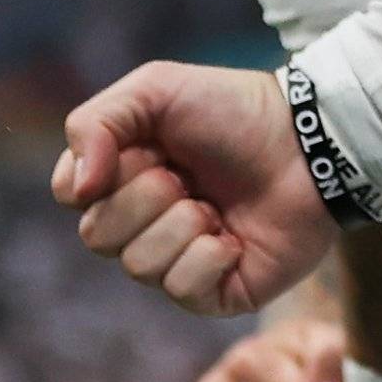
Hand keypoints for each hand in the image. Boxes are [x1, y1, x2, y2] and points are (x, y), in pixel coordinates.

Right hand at [52, 62, 334, 317]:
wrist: (310, 142)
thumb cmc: (235, 111)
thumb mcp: (156, 89)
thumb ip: (95, 122)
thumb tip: (78, 189)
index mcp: (122, 176)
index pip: (71, 194)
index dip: (103, 173)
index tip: (149, 147)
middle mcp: (142, 223)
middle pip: (97, 235)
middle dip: (146, 196)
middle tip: (188, 174)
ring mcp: (176, 260)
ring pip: (137, 265)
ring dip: (183, 224)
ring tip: (216, 203)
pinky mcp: (213, 292)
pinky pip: (180, 288)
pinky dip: (209, 256)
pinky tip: (235, 237)